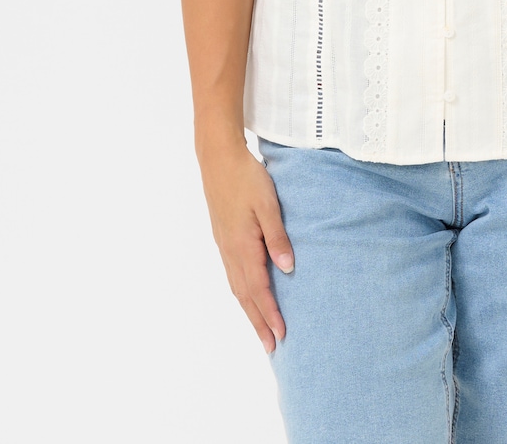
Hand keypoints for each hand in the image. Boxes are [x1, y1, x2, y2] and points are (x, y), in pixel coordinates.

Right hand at [199, 142, 294, 352]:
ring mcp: (224, 246)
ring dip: (250, 310)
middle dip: (259, 322)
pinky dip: (242, 292)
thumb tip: (287, 269)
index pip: (259, 289)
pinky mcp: (223, 238)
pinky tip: (247, 294)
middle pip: (245, 296)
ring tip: (261, 329)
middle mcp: (231, 252)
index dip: (270, 313)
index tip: (281, 335)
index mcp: (243, 246)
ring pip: (237, 287)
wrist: (218, 159)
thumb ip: (277, 237)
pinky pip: (232, 274)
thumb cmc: (247, 178)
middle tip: (271, 347)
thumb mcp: (268, 205)